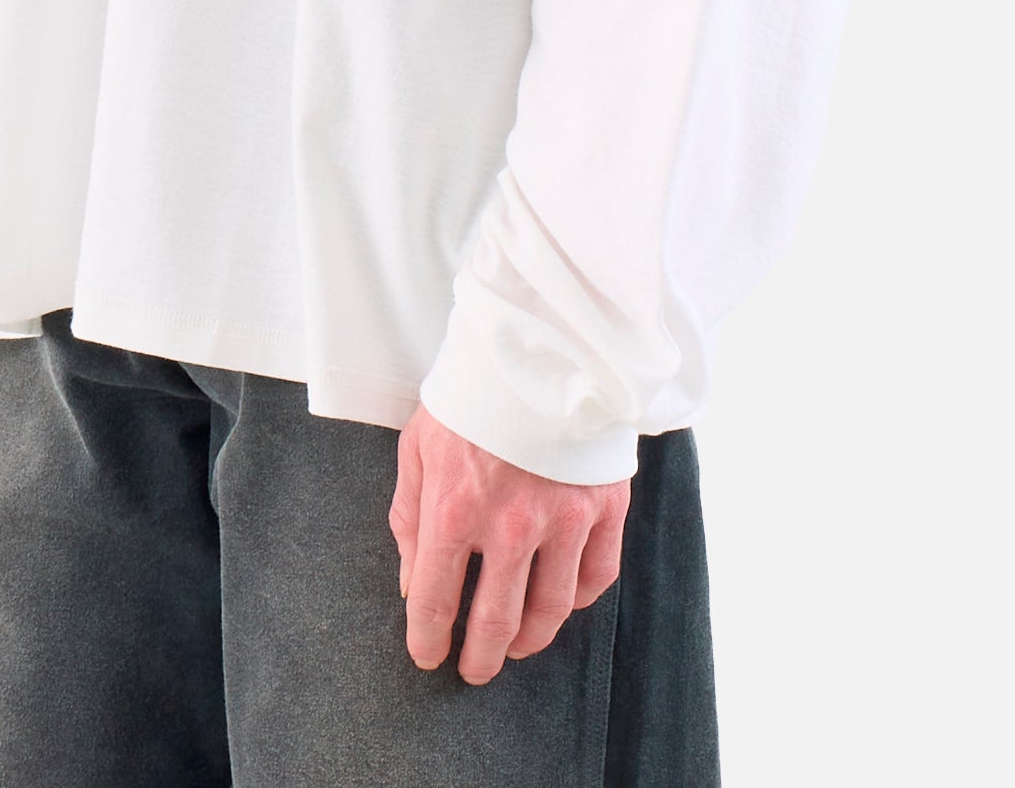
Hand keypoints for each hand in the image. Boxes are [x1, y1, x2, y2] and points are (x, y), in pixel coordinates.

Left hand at [388, 401, 630, 684]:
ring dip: (528, 640)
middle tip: (473, 669)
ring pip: (550, 612)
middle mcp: (510, 523)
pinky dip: (576, 600)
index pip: (434, 601)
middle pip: (495, 622)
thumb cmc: (471, 396)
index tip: (427, 655)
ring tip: (514, 645)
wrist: (539, 344)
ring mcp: (564, 518)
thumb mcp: (418, 446)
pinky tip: (559, 600)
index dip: (427, 640)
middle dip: (479, 658)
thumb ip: (409, 518)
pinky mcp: (605, 506)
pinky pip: (595, 578)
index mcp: (454, 507)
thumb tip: (411, 583)